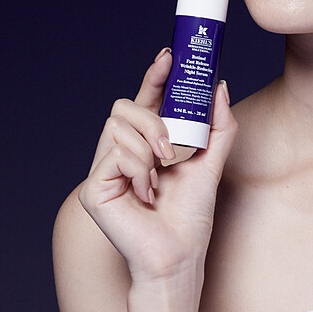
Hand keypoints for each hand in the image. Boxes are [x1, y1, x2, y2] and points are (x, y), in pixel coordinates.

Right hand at [78, 48, 237, 289]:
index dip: (154, 76)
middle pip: (124, 106)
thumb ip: (218, 125)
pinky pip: (115, 154)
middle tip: (172, 148)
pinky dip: (138, 170)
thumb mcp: (212, 163)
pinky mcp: (93, 187)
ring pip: (119, 126)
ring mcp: (104, 169)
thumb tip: (219, 86)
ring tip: (161, 178)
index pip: (145, 100)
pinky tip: (145, 194)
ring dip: (149, 150)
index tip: (169, 55)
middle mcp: (122, 152)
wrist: (178, 255)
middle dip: (153, 120)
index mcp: (147, 143)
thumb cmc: (190, 215)